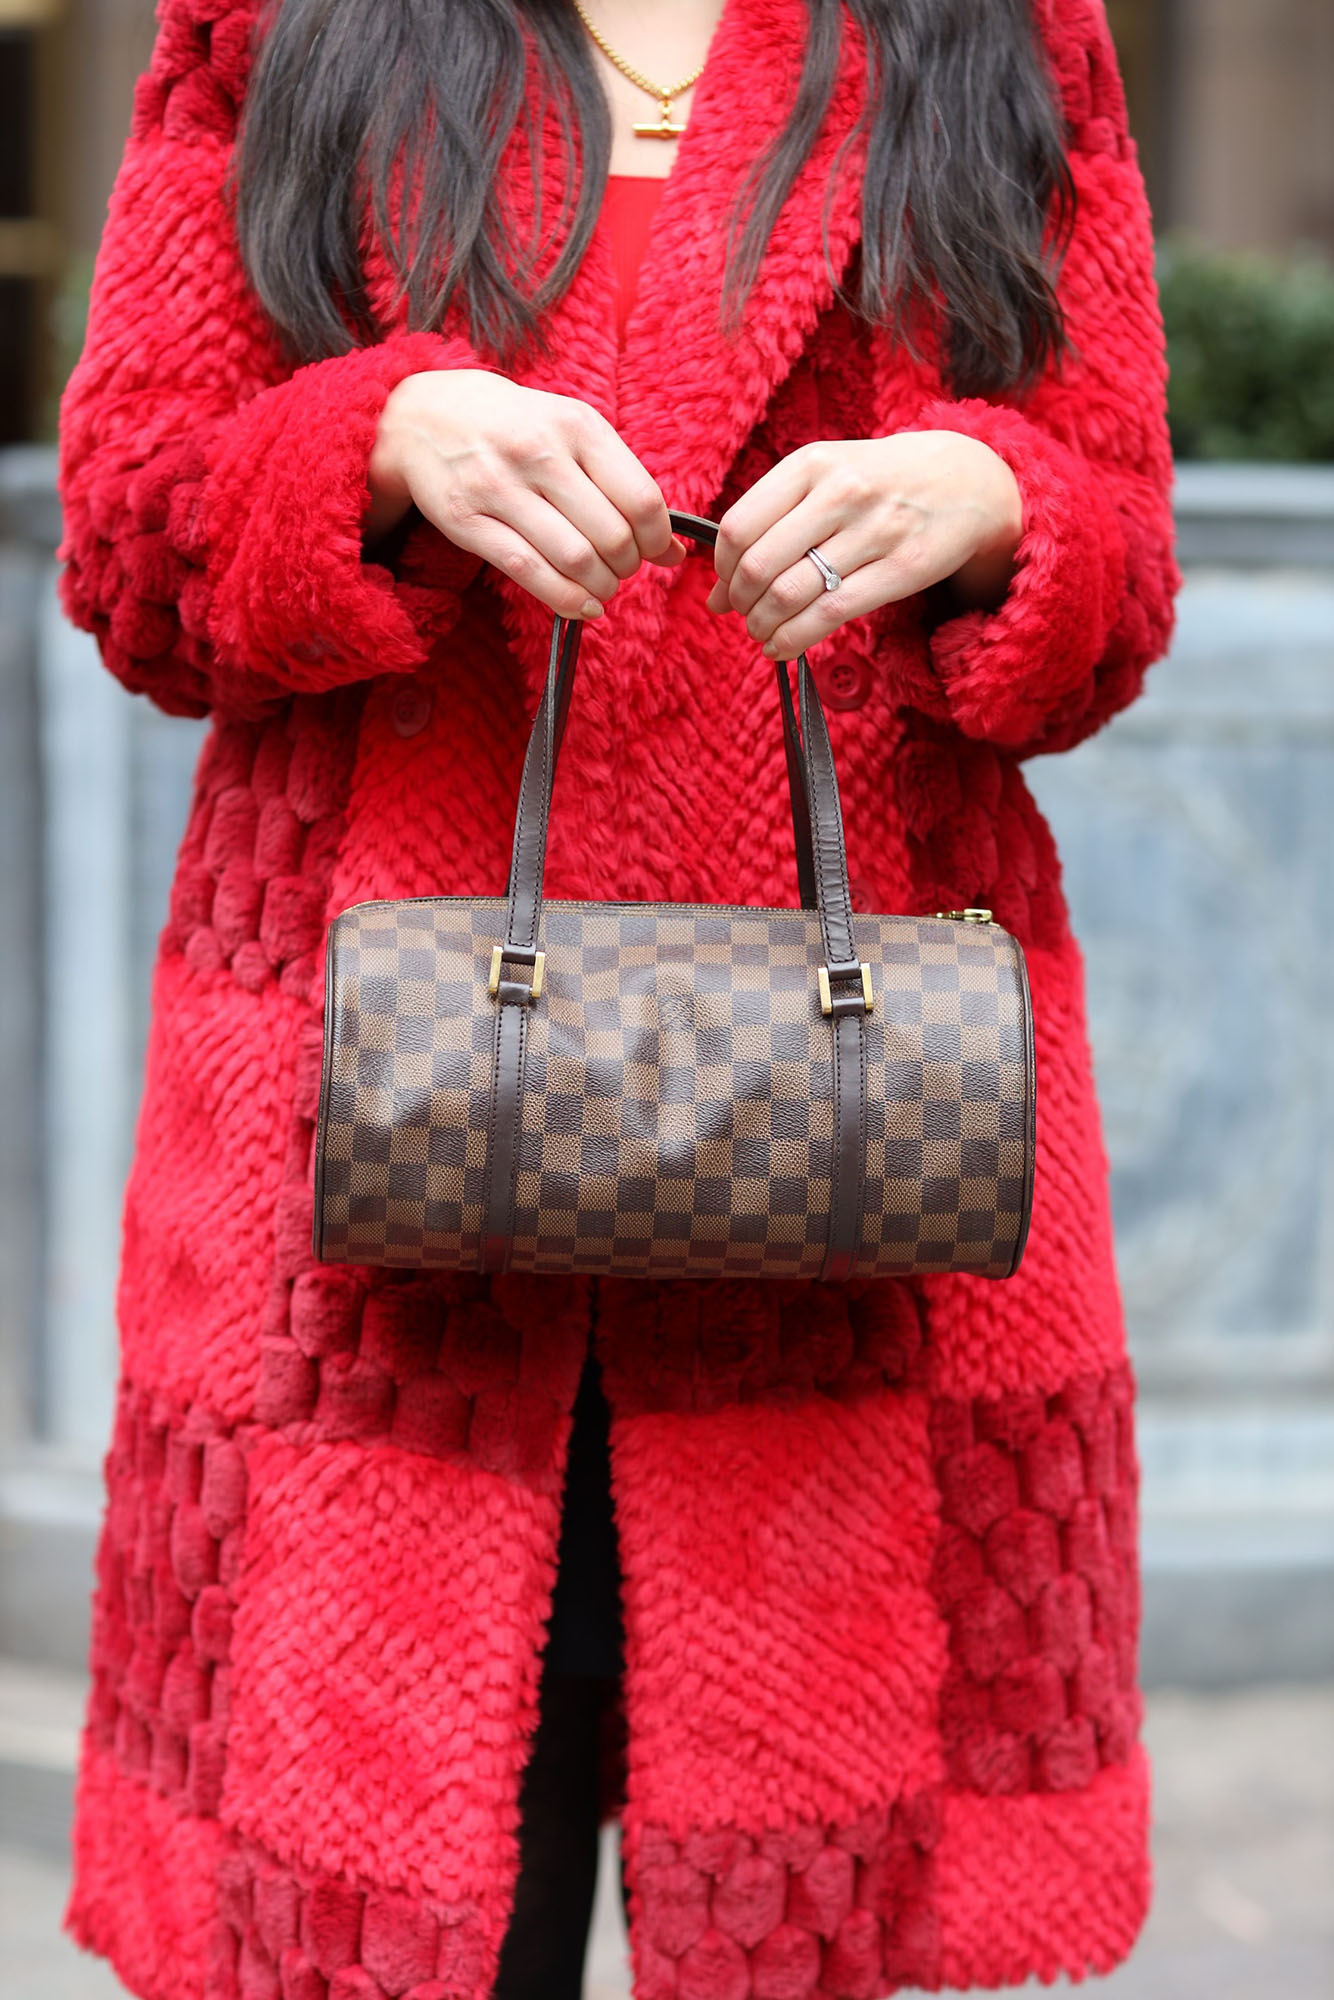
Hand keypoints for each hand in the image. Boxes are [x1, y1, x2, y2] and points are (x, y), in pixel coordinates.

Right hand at [363, 370, 684, 618]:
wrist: (425, 414)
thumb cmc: (516, 428)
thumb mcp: (572, 434)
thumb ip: (623, 484)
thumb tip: (675, 551)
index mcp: (577, 425)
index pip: (641, 498)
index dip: (658, 539)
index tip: (656, 551)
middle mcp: (538, 452)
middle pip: (612, 536)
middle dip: (628, 567)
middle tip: (622, 569)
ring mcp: (498, 487)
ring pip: (574, 559)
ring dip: (600, 587)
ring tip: (601, 587)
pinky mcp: (467, 521)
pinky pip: (529, 572)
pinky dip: (566, 600)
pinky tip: (582, 605)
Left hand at [705, 432, 1023, 658]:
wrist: (967, 480)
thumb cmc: (878, 483)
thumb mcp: (824, 479)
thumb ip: (769, 524)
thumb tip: (715, 594)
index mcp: (810, 464)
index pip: (738, 527)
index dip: (722, 571)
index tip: (726, 588)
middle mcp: (840, 492)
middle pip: (758, 566)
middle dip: (740, 604)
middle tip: (744, 616)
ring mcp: (873, 530)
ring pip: (789, 594)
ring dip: (763, 626)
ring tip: (762, 632)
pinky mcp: (901, 569)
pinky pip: (829, 615)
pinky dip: (793, 640)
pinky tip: (783, 646)